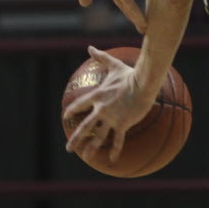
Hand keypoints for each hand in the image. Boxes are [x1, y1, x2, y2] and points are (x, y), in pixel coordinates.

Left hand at [63, 45, 152, 163]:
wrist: (143, 83)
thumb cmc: (129, 74)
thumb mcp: (113, 65)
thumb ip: (100, 57)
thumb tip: (90, 47)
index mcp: (97, 96)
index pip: (79, 105)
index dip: (71, 111)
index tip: (65, 116)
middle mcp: (101, 109)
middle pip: (84, 126)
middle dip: (75, 138)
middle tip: (68, 148)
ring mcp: (111, 118)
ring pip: (98, 136)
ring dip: (91, 148)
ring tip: (85, 157)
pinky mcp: (123, 124)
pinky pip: (118, 139)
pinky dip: (115, 150)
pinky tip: (111, 160)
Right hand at [75, 0, 145, 33]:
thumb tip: (86, 4)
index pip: (124, 5)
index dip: (130, 14)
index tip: (136, 22)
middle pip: (131, 8)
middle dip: (137, 19)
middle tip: (145, 30)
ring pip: (133, 9)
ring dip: (139, 20)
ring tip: (146, 29)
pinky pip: (130, 5)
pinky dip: (136, 15)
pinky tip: (142, 23)